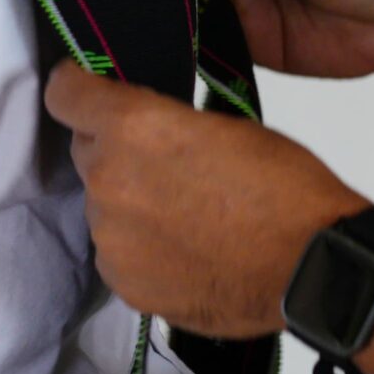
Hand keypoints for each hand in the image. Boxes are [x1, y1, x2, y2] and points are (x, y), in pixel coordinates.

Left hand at [48, 61, 362, 336]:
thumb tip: (147, 137)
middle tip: (165, 165)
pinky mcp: (123, 284)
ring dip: (130, 204)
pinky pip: (118, 253)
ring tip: (185, 217)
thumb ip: (165, 125)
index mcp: (134, 128)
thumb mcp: (226, 126)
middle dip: (116, 152)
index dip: (78, 90)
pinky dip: (141, 249)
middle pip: (87, 152)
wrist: (309, 268)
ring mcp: (111, 239)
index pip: (64, 95)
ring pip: (103, 206)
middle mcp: (108, 181)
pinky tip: (185, 252)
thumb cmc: (284, 187)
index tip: (91, 94)